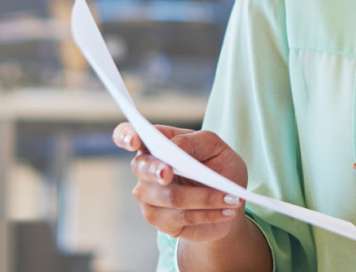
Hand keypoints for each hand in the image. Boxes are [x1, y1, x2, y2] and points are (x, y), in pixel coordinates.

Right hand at [113, 122, 248, 242]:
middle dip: (157, 170)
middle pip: (143, 168)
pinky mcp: (158, 219)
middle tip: (169, 173)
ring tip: (230, 198)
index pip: (128, 135)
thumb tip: (175, 146)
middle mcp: (146, 169)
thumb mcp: (216, 148)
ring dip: (205, 197)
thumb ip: (196, 141)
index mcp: (156, 144)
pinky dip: (209, 213)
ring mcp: (148, 196)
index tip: (133, 140)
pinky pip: (182, 216)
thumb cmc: (219, 168)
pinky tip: (226, 210)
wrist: (229, 202)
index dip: (125, 136)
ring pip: (171, 196)